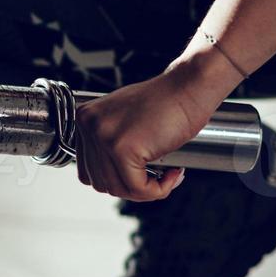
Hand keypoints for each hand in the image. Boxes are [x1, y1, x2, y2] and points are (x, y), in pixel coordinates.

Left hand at [74, 55, 236, 202]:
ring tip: (167, 175)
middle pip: (101, 183)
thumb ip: (110, 145)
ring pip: (118, 189)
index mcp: (85, 118)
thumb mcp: (125, 121)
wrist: (190, 87)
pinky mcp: (123, 148)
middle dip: (132, 186)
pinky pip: (137, 188)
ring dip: (147, 189)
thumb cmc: (167, 102)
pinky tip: (172, 174)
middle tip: (158, 177)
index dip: (118, 179)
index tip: (141, 174)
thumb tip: (110, 179)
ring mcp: (103, 136)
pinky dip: (158, 189)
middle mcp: (89, 125)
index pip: (88, 171)